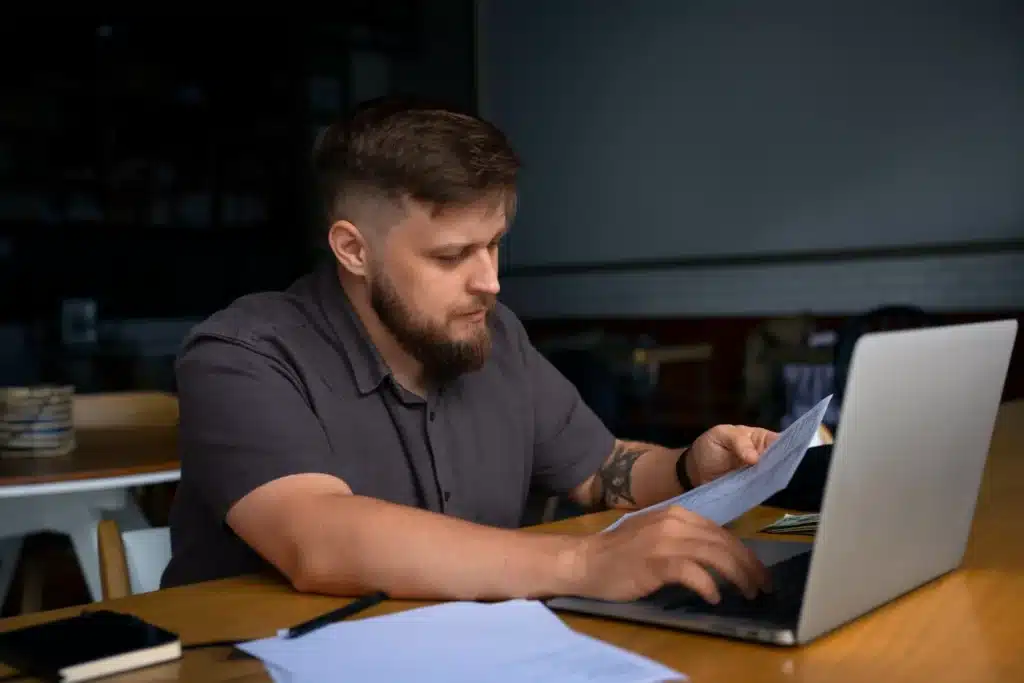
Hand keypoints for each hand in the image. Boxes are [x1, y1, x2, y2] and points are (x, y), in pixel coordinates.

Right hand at [566, 506, 770, 603]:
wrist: (586, 560)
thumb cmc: (620, 553)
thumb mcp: (656, 534)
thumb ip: (684, 538)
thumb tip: (718, 555)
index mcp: (677, 514)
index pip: (721, 532)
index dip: (744, 553)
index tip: (757, 572)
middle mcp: (674, 522)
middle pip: (723, 542)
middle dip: (748, 566)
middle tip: (762, 586)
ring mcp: (665, 540)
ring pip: (715, 556)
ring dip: (737, 577)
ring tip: (747, 593)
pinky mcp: (656, 561)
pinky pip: (693, 572)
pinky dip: (708, 585)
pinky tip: (714, 597)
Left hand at [684, 424, 778, 486]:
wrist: (694, 470)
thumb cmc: (710, 446)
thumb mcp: (721, 435)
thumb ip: (738, 441)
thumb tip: (755, 458)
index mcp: (761, 438)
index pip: (781, 441)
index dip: (787, 447)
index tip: (789, 456)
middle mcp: (765, 456)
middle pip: (782, 461)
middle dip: (781, 466)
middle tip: (777, 471)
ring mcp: (761, 475)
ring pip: (775, 477)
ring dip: (772, 480)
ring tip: (770, 481)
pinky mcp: (754, 490)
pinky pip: (763, 491)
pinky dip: (762, 491)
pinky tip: (762, 491)